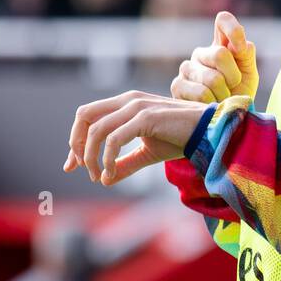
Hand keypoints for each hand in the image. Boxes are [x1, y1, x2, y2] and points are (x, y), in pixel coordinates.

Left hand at [63, 91, 209, 185]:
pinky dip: (108, 158)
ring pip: (96, 130)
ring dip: (91, 157)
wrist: (208, 131)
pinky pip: (114, 139)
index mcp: (125, 103)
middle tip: (83, 169)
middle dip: (77, 145)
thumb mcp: (147, 153)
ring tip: (99, 176)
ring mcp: (136, 106)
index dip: (76, 140)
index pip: (87, 115)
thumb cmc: (180, 138)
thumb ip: (125, 164)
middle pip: (84, 116)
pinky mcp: (146, 117)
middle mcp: (128, 100)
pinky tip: (111, 173)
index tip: (72, 165)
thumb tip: (104, 180)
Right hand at [170, 10, 258, 102]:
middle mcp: (201, 53)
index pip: (223, 20)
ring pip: (212, 78)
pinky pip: (201, 93)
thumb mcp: (249, 73)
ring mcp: (187, 68)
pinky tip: (210, 105)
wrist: (226, 120)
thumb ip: (246, 55)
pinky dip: (212, 103)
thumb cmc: (238, 93)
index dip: (233, 29)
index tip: (241, 49)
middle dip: (233, 76)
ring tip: (222, 99)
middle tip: (233, 87)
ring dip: (224, 94)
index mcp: (220, 44)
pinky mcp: (177, 85)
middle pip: (220, 54)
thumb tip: (241, 44)